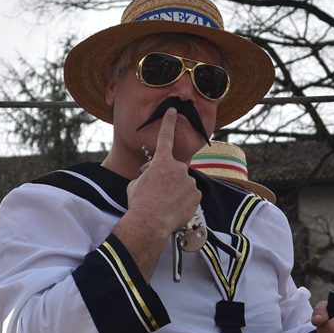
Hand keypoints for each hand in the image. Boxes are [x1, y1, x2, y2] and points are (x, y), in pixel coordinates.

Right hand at [125, 109, 200, 236]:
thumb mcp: (136, 184)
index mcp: (161, 162)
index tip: (173, 110)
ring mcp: (189, 181)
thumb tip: (152, 177)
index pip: (165, 136)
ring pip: (184, 184)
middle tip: (160, 193)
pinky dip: (185, 202)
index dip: (169, 122)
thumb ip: (148, 175)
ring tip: (166, 204)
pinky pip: (191, 196)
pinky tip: (175, 209)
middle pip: (175, 170)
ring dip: (177, 191)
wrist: (149, 222)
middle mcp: (178, 168)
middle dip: (169, 178)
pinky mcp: (197, 195)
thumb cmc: (139, 203)